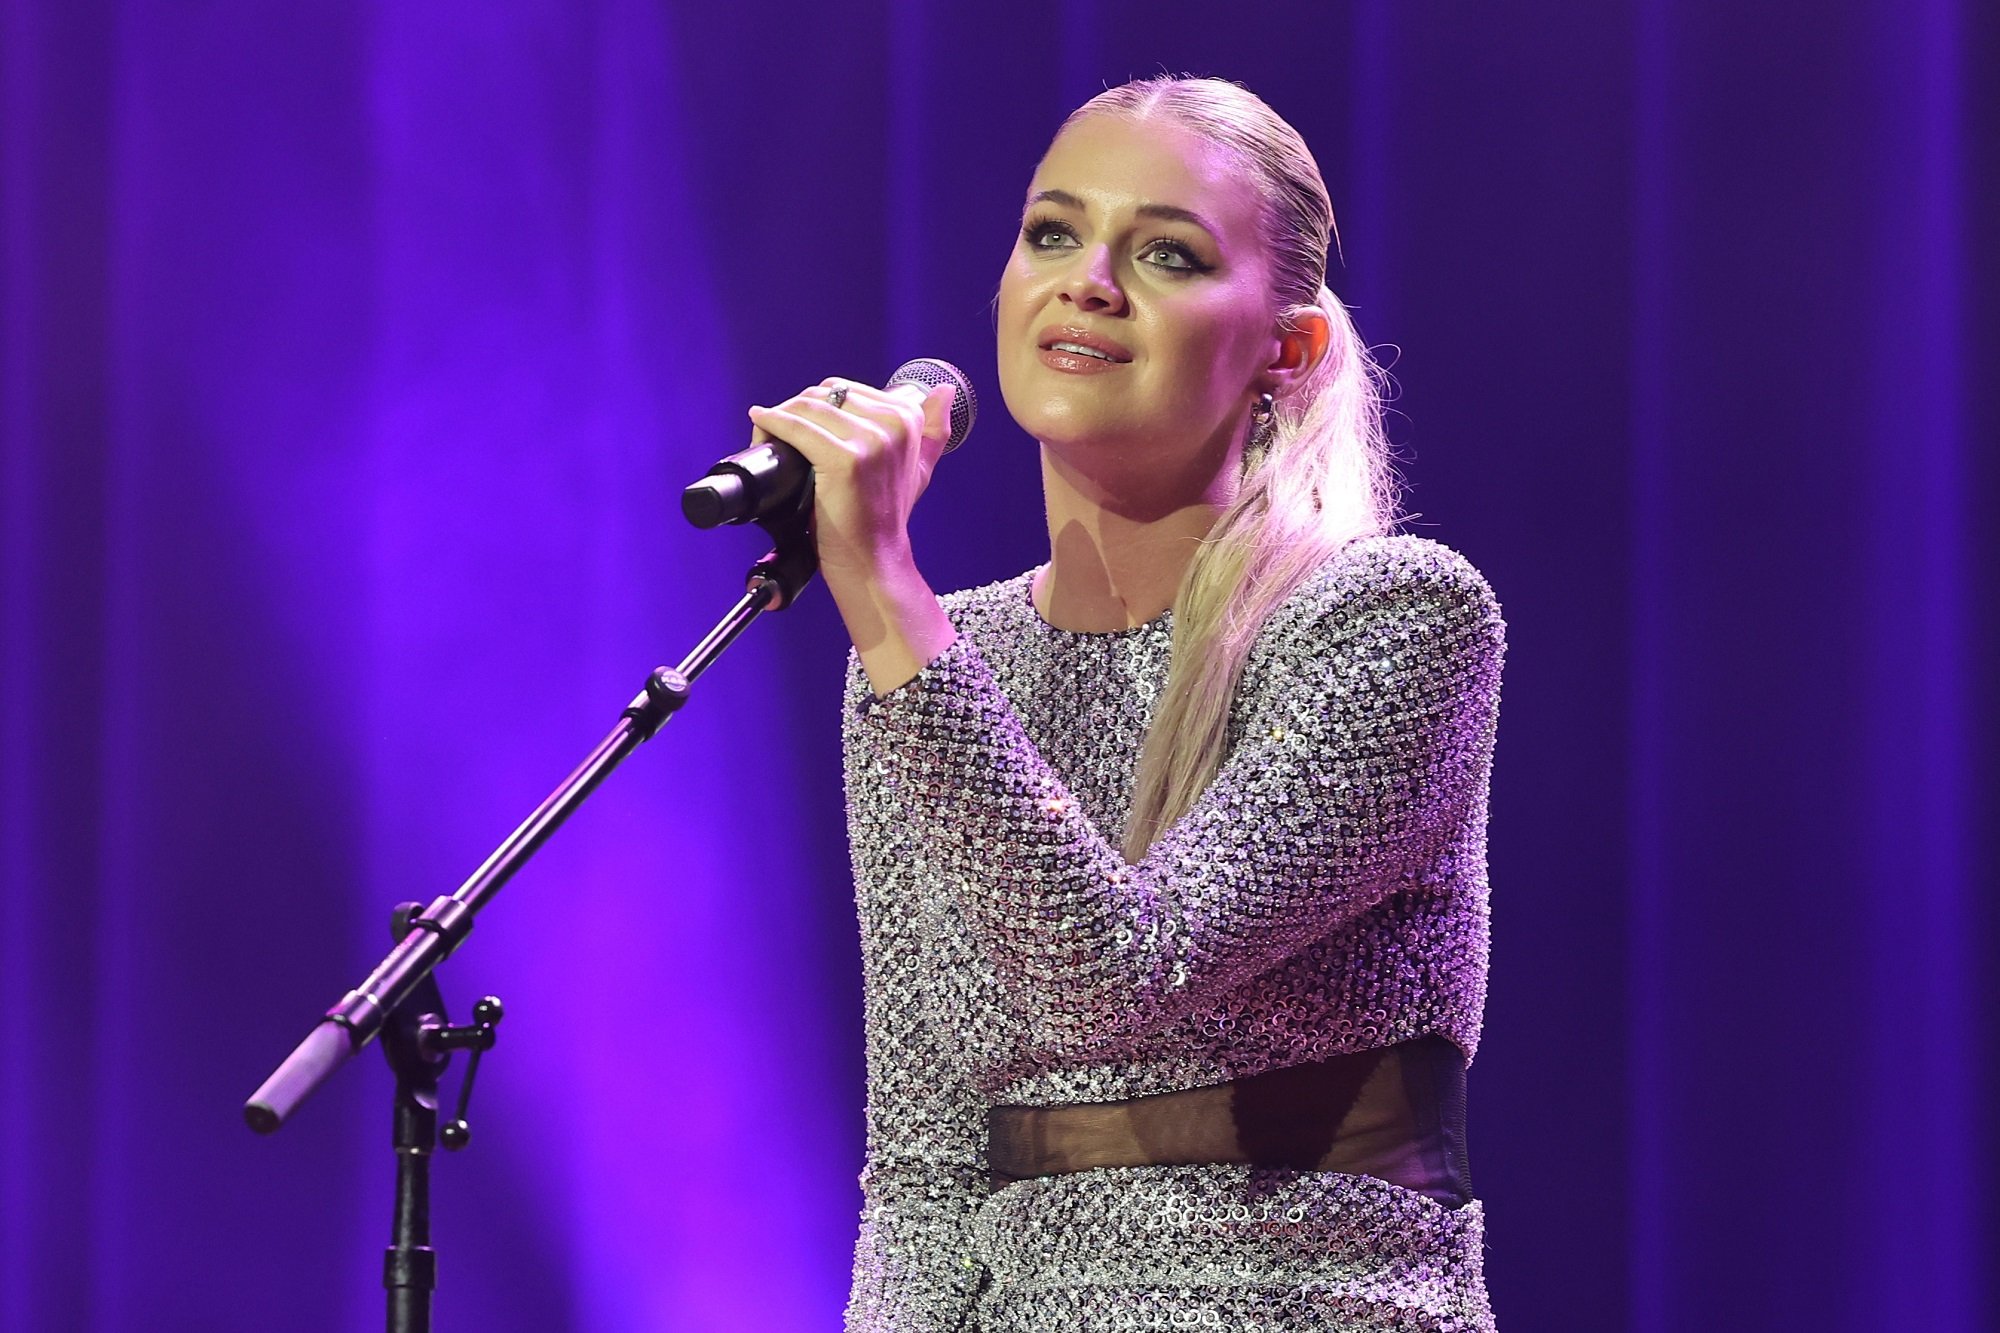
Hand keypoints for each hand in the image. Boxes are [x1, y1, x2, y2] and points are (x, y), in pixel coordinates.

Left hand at [746, 377, 956, 581]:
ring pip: (810, 408)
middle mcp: (895, 424)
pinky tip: (761, 425)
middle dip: (797, 408)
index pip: (847, 390)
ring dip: (780, 416)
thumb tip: (945, 391)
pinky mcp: (845, 460)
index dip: (819, 404)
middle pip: (826, 394)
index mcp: (909, 419)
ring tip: (768, 435)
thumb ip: (933, 431)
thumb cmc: (885, 518)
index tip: (805, 425)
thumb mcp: (919, 470)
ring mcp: (872, 441)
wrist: (873, 561)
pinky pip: (798, 428)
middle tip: (780, 432)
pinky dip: (772, 424)